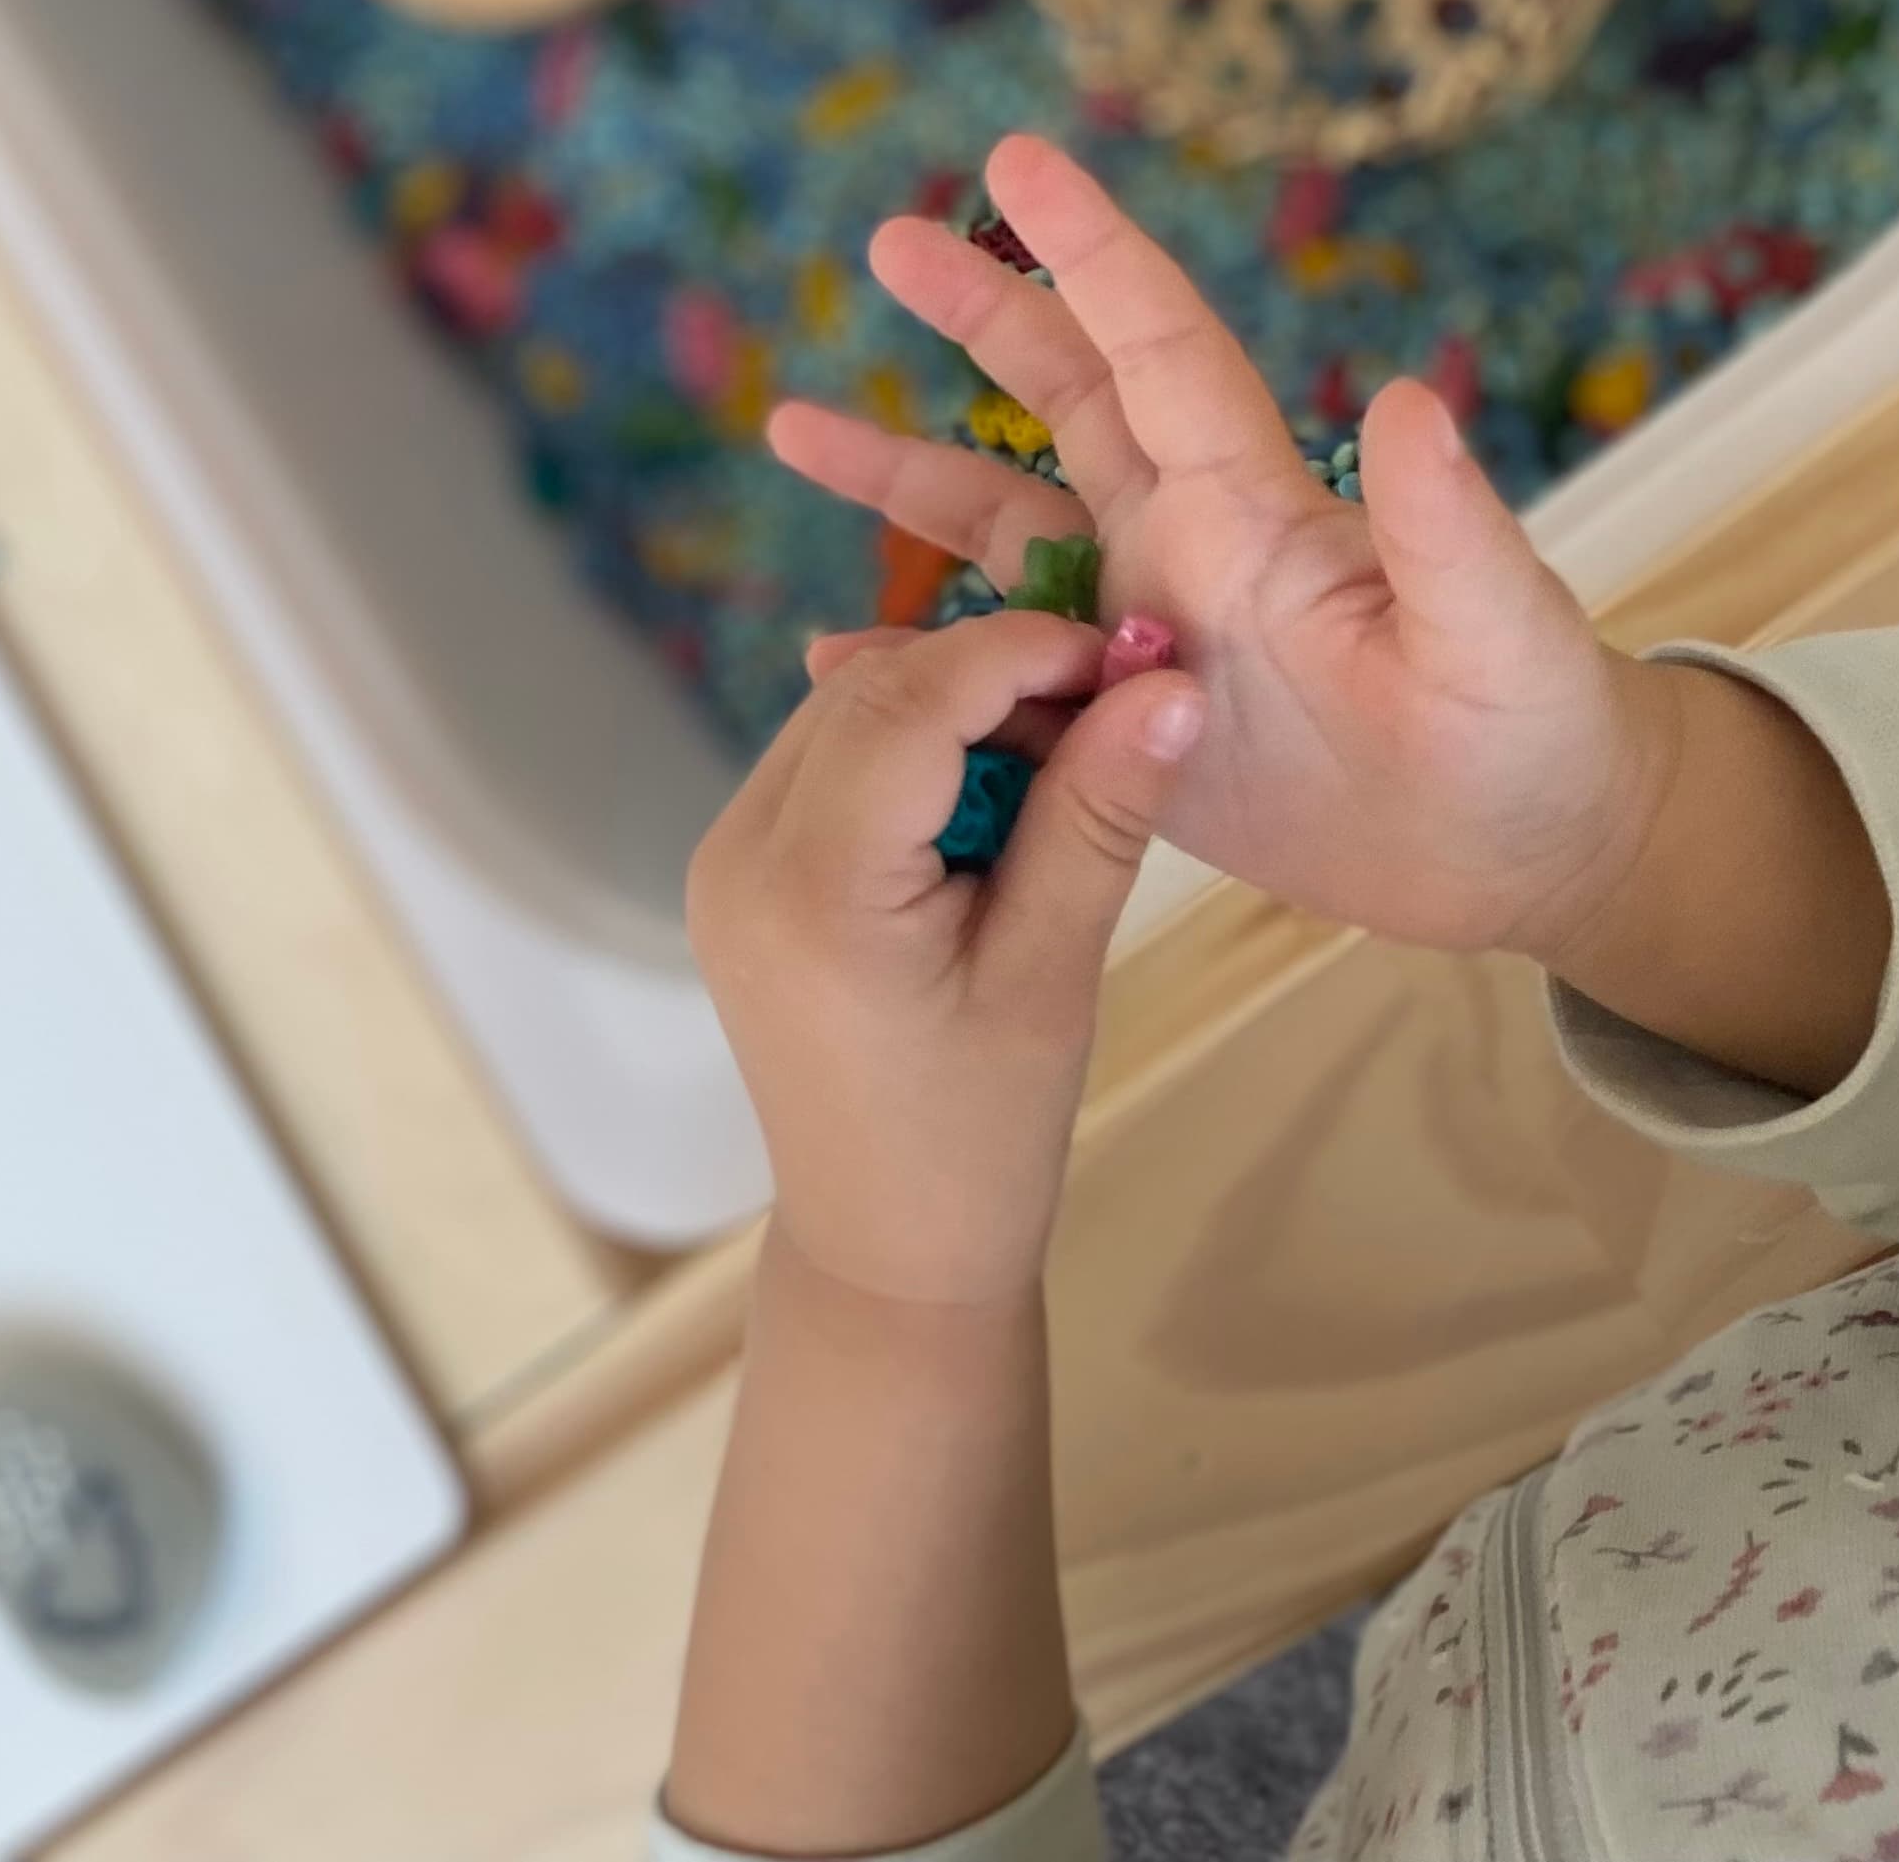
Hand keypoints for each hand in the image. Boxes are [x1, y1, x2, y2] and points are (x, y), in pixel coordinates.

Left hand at [686, 607, 1204, 1306]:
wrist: (886, 1245)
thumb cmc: (982, 1131)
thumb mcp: (1052, 970)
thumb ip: (1098, 817)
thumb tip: (1173, 687)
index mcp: (815, 890)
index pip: (910, 702)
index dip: (1019, 653)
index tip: (1126, 659)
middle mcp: (741, 856)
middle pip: (870, 693)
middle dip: (991, 676)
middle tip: (1106, 716)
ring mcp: (725, 861)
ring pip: (847, 713)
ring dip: (953, 709)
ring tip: (1056, 771)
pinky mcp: (738, 874)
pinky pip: (827, 760)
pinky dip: (912, 751)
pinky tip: (987, 804)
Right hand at [768, 134, 1679, 961]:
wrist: (1517, 852)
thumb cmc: (1528, 729)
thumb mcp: (1498, 628)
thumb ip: (1447, 527)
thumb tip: (1415, 397)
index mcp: (1259, 508)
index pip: (1159, 351)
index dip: (1090, 254)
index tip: (1017, 160)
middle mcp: (1191, 548)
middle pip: (1065, 403)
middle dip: (983, 314)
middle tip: (890, 240)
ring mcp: (1152, 634)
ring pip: (1006, 534)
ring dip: (908, 478)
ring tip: (795, 425)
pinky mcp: (1130, 729)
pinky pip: (1001, 678)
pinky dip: (916, 665)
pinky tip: (833, 660)